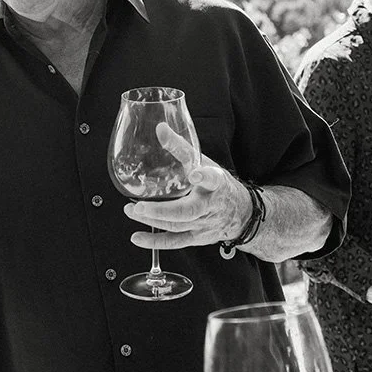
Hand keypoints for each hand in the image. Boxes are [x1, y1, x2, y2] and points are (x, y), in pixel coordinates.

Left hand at [122, 122, 251, 249]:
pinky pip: (175, 242)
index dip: (204, 176)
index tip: (196, 173)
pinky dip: (155, 241)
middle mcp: (210, 206)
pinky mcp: (196, 237)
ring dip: (152, 220)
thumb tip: (160, 129)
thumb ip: (181, 147)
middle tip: (139, 206)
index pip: (213, 179)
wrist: (240, 213)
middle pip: (187, 211)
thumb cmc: (218, 184)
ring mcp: (203, 224)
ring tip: (131, 210)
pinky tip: (137, 238)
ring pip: (177, 225)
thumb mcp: (204, 162)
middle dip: (162, 211)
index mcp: (216, 183)